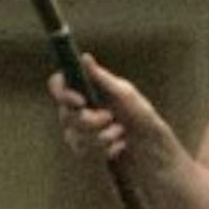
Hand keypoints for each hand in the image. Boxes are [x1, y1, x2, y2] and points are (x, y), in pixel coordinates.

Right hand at [47, 55, 175, 174]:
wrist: (150, 145)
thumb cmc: (139, 114)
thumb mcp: (123, 93)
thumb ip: (102, 78)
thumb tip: (85, 57)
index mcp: (84, 89)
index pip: (58, 85)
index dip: (63, 93)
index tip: (81, 101)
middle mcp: (75, 108)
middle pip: (65, 114)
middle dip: (90, 120)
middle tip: (109, 117)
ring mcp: (76, 129)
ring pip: (74, 135)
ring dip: (101, 135)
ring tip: (120, 132)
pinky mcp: (82, 149)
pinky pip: (83, 151)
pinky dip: (104, 148)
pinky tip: (118, 145)